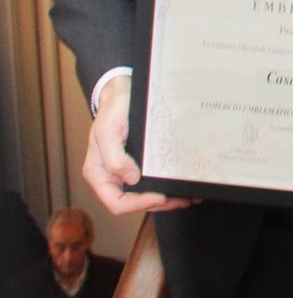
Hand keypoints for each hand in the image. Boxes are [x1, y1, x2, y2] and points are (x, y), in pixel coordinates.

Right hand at [82, 74, 190, 216]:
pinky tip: (183, 185)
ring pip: (146, 196)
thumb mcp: (108, 129)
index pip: (116, 202)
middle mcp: (112, 177)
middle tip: (184, 199)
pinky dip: (167, 187)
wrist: (123, 93)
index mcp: (98, 174)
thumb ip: (114, 156)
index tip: (160, 195)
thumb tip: (130, 178)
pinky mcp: (139, 166)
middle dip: (160, 203)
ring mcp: (126, 173)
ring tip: (189, 197)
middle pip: (135, 203)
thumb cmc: (113, 109)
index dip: (138, 204)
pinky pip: (152, 183)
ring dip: (167, 199)